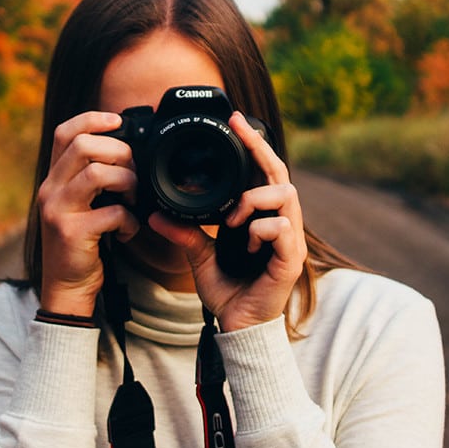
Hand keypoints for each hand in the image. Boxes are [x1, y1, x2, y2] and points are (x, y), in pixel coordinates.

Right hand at [37, 111, 139, 316]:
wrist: (66, 287)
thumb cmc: (81, 243)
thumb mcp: (79, 204)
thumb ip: (92, 178)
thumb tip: (127, 152)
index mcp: (53, 178)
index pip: (64, 132)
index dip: (92, 119)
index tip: (118, 121)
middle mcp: (50, 190)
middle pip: (83, 145)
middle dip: (119, 152)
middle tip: (132, 173)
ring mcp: (58, 211)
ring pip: (98, 173)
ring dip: (127, 182)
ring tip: (133, 199)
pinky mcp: (72, 233)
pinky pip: (112, 212)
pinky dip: (129, 220)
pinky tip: (128, 231)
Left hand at [148, 112, 306, 331]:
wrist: (237, 328)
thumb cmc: (227, 291)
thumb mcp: (199, 255)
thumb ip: (185, 232)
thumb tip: (156, 213)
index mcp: (261, 218)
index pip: (263, 173)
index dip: (253, 144)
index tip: (235, 120)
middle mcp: (280, 224)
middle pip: (280, 174)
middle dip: (260, 148)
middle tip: (239, 129)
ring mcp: (290, 241)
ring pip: (285, 195)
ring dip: (254, 200)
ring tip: (232, 220)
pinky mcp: (292, 260)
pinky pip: (281, 228)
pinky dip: (258, 230)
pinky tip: (243, 245)